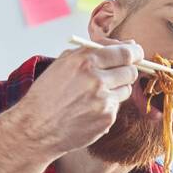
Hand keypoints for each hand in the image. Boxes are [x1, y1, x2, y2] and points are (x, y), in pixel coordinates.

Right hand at [10, 41, 144, 157]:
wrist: (36, 127)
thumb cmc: (47, 93)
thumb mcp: (64, 62)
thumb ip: (94, 50)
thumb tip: (128, 45)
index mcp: (85, 61)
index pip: (126, 52)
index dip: (135, 53)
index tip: (136, 54)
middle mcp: (97, 80)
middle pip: (131, 72)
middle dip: (126, 72)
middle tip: (115, 75)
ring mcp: (103, 101)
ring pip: (126, 90)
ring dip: (116, 90)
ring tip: (94, 95)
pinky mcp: (107, 119)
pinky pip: (116, 107)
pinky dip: (107, 107)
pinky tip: (89, 110)